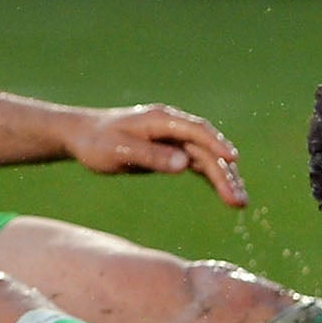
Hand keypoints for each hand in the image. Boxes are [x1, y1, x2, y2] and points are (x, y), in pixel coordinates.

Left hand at [61, 105, 248, 208]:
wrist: (81, 136)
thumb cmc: (96, 142)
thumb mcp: (119, 151)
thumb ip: (151, 156)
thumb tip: (185, 164)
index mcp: (161, 120)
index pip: (196, 131)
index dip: (217, 145)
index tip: (233, 161)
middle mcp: (172, 128)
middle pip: (206, 150)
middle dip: (225, 173)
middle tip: (239, 200)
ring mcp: (174, 140)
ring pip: (206, 159)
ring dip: (224, 179)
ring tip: (240, 203)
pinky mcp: (171, 153)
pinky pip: (198, 165)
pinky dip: (212, 179)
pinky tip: (226, 195)